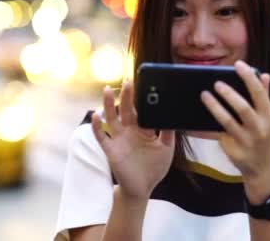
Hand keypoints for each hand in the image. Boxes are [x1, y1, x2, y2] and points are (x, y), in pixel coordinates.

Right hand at [91, 81, 174, 200]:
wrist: (142, 188)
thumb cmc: (155, 168)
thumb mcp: (167, 149)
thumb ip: (169, 133)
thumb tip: (173, 116)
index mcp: (145, 129)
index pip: (143, 111)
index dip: (143, 99)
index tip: (145, 85)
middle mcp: (131, 131)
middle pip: (128, 110)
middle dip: (128, 96)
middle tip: (128, 81)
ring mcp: (119, 139)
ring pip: (113, 118)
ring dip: (110, 104)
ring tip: (108, 89)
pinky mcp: (111, 149)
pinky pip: (102, 136)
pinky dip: (97, 126)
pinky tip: (96, 115)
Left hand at [200, 60, 269, 198]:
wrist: (264, 169)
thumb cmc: (265, 137)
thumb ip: (265, 96)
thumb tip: (264, 75)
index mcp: (269, 117)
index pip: (260, 93)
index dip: (249, 78)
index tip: (238, 65)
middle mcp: (259, 129)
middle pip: (243, 108)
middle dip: (229, 94)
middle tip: (216, 83)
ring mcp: (246, 141)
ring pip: (227, 122)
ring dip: (214, 107)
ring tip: (204, 95)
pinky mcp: (233, 150)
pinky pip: (217, 134)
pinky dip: (205, 126)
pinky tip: (195, 118)